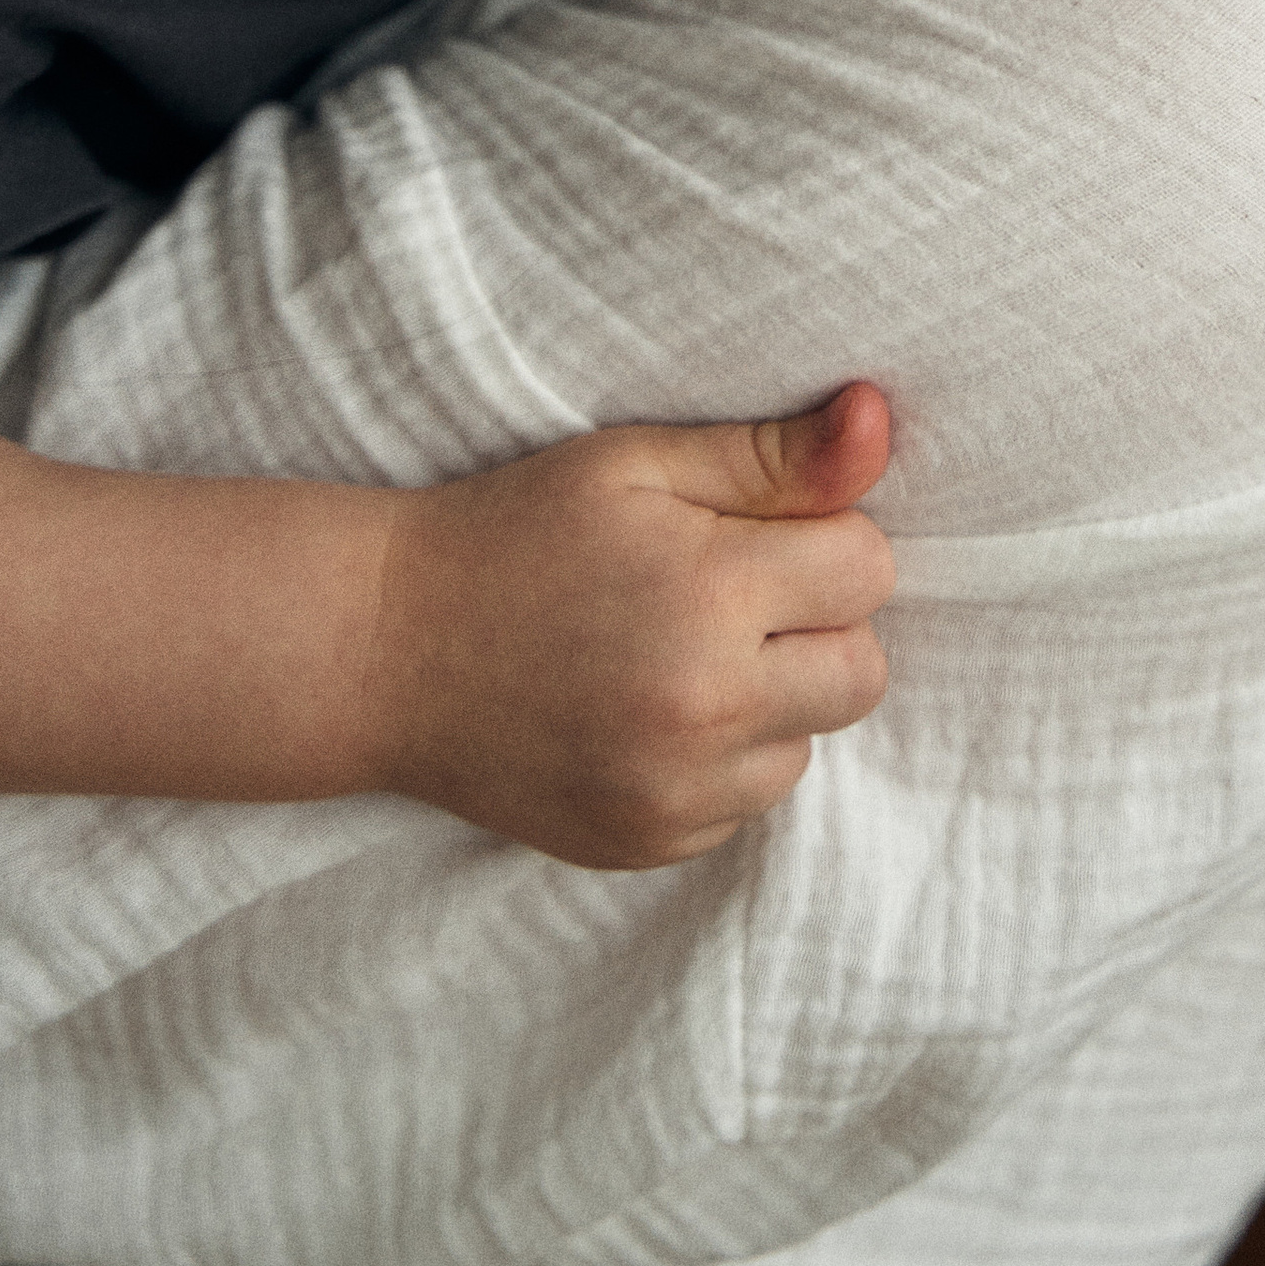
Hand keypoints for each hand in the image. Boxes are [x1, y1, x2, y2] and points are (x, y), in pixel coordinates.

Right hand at [366, 384, 898, 869]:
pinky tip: (647, 714)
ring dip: (773, 702)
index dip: (822, 540)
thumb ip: (774, 454)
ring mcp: (675, 794)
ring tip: (678, 655)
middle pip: (863, 672)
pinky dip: (720, 763)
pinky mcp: (647, 846)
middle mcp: (707, 709)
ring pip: (808, 745)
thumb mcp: (640, 464)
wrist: (384, 650)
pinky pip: (744, 807)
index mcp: (713, 596)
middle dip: (817, 626)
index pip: (868, 569)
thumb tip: (880, 419)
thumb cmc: (516, 531)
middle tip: (726, 597)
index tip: (752, 536)